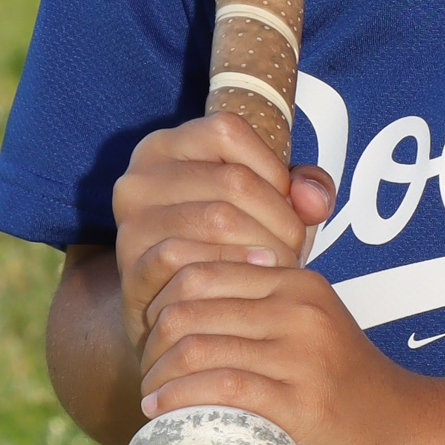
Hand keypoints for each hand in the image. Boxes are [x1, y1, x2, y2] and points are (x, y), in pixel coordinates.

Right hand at [112, 112, 334, 356]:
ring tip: (279, 267)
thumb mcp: (270, 205)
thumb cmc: (233, 247)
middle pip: (231, 179)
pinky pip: (191, 260)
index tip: (290, 208)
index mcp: (169, 145)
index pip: (228, 132)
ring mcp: (132, 223)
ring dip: (263, 247)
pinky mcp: (132, 270)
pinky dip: (231, 271)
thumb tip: (313, 200)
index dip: (272, 169)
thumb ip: (304, 189)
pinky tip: (250, 283)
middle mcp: (140, 176)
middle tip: (296, 249)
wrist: (181, 312)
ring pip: (215, 219)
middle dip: (279, 218)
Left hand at [113, 112, 433, 444]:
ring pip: (197, 347)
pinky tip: (161, 411)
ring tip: (151, 398)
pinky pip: (223, 387)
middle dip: (151, 343)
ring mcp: (303, 356)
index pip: (199, 271)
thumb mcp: (312, 329)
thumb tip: (191, 304)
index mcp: (297, 283)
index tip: (151, 343)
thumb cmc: (347, 392)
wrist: (409, 439)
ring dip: (157, 376)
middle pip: (188, 307)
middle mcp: (299, 309)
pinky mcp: (303, 404)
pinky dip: (179, 399)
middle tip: (147, 376)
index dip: (158, 305)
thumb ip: (268, 308)